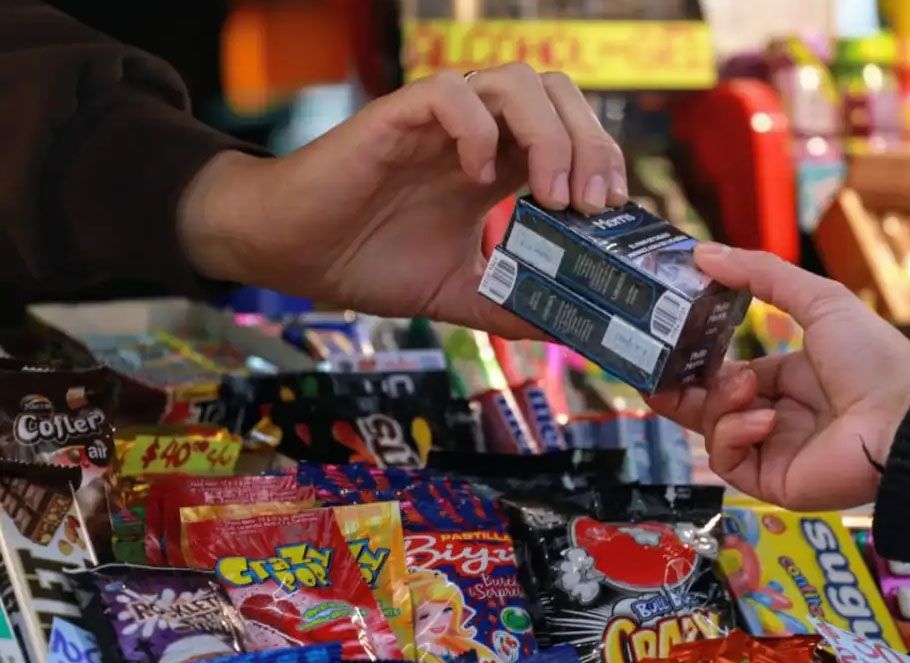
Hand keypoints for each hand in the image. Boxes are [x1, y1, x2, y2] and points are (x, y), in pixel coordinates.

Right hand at [178, 64, 625, 337]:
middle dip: (591, 142)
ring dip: (549, 134)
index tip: (613, 212)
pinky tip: (476, 177)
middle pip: (557, 95)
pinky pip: (450, 92)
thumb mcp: (461, 292)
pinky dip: (476, 128)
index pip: (570, 132)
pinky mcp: (396, 118)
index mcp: (495, 165)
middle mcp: (475, 135)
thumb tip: (573, 330)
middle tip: (594, 203)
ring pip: (515, 82)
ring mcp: (438, 123)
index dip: (602, 159)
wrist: (295, 255)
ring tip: (550, 193)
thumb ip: (515, 305)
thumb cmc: (369, 261)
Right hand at [648, 243, 909, 509]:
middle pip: (710, 408)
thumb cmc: (873, 359)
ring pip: (713, 431)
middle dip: (680, 392)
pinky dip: (735, 435)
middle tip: (654, 376)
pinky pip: (728, 460)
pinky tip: (765, 420)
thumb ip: (761, 274)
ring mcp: (774, 451)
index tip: (669, 344)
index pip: (728, 373)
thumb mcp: (818, 300)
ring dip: (720, 404)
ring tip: (746, 388)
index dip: (698, 363)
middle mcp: (780, 418)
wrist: (903, 421)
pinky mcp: (772, 482)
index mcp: (791, 379)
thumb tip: (704, 253)